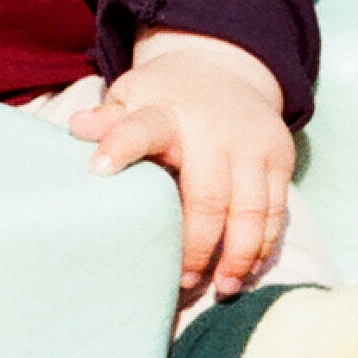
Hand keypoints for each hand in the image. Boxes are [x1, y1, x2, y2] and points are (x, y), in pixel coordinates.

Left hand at [68, 31, 293, 300]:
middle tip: (181, 281)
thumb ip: (110, 119)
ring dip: (238, 255)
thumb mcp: (134, 96)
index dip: (119, 147)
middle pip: (208, 196)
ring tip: (221, 288)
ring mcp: (252, 144)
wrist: (226, 70)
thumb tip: (76, 127)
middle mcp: (213, 129)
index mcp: (167, 112)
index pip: (140, 129)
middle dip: (197, 244)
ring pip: (252, 210)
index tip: (97, 171)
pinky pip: (278, 210)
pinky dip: (265, 245)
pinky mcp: (281, 158)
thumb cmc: (166, 97)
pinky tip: (247, 271)